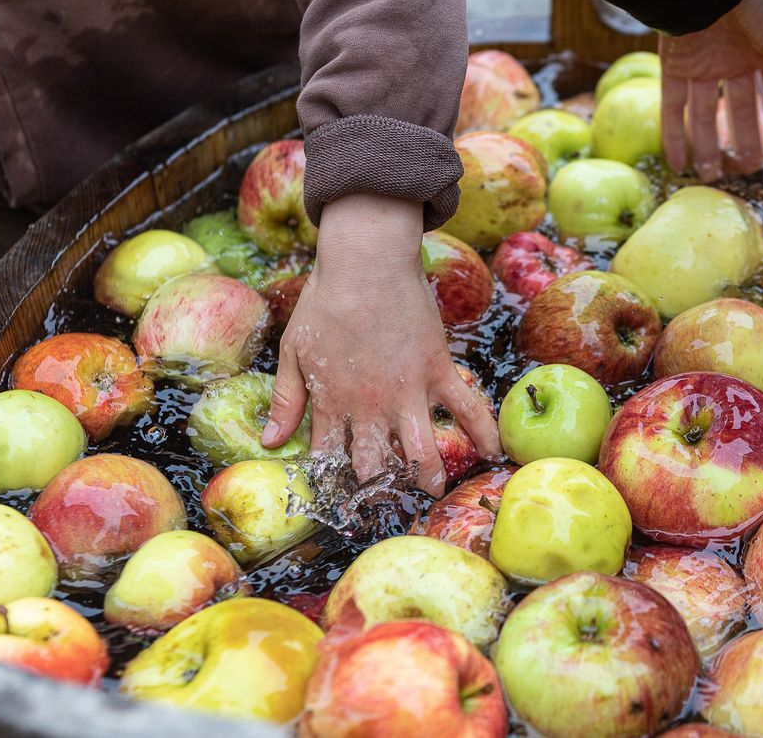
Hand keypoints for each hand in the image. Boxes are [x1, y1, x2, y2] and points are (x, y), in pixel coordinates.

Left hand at [261, 193, 500, 495]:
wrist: (366, 262)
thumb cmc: (325, 302)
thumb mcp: (293, 351)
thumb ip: (285, 400)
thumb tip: (269, 443)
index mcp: (333, 403)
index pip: (331, 458)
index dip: (333, 481)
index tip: (339, 494)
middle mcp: (371, 406)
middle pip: (376, 464)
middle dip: (378, 489)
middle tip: (385, 500)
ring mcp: (408, 391)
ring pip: (421, 450)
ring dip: (426, 476)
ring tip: (432, 492)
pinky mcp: (438, 371)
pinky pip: (466, 407)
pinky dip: (482, 430)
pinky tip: (493, 451)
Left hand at [659, 0, 762, 179]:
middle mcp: (736, 60)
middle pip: (742, 111)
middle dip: (747, 143)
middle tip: (752, 174)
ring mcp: (704, 63)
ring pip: (706, 114)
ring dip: (708, 146)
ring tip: (713, 178)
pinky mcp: (674, 64)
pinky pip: (672, 105)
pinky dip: (673, 135)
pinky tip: (679, 164)